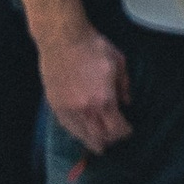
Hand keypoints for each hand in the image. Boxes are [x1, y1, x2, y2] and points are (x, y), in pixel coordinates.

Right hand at [40, 23, 130, 154]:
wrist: (63, 39)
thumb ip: (124, 86)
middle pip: (99, 135)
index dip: (124, 132)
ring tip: (96, 145)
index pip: (116, 127)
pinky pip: (66, 125)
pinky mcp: (55, 104)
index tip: (128, 130)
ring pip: (80, 134)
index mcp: (104, 99)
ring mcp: (68, 108)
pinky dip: (75, 132)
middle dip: (108, 140)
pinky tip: (79, 132)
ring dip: (91, 140)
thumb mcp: (119, 62)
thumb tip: (127, 103)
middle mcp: (85, 109)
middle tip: (113, 140)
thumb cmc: (94, 47)